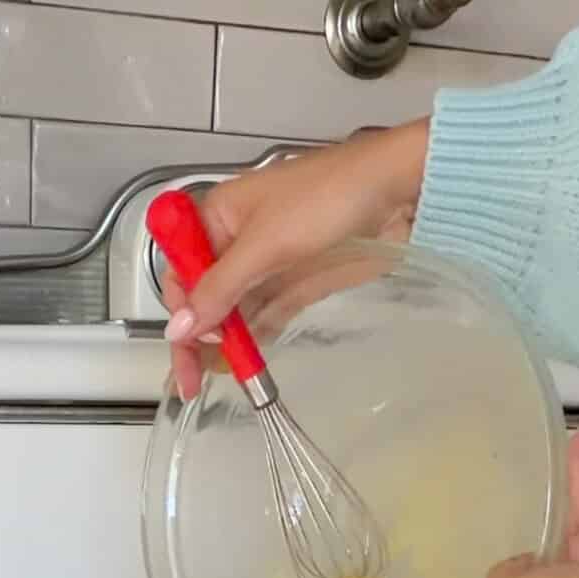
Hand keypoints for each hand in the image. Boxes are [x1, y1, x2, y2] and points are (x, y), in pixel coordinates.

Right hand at [161, 121, 427, 399]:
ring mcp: (269, 264)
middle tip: (190, 380)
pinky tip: (243, 366)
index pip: (180, 271)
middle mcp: (237, 241)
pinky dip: (252, 341)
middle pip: (203, 296)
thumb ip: (219, 289)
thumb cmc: (329, 197)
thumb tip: (179, 328)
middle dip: (195, 338)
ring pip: (232, 312)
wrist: (398, 192)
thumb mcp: (264, 243)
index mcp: (218, 216)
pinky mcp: (297, 284)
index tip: (186, 345)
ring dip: (222, 346)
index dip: (180, 311)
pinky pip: (264, 318)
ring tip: (209, 383)